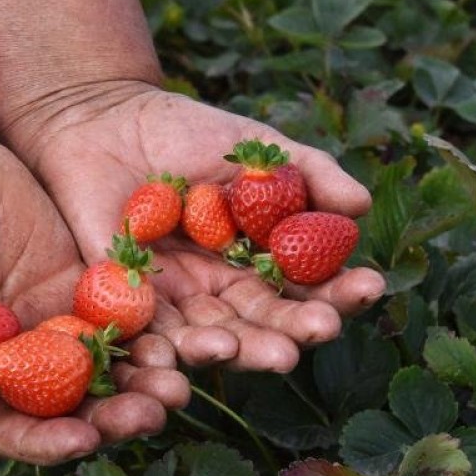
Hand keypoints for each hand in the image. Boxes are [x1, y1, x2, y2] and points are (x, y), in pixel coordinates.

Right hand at [0, 141, 188, 464]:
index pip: (9, 424)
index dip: (45, 440)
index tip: (83, 439)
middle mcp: (17, 357)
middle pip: (70, 405)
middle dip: (112, 416)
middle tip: (154, 414)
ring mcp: (54, 322)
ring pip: (105, 368)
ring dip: (142, 382)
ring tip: (179, 384)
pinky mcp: (82, 284)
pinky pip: (120, 316)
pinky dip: (148, 332)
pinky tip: (177, 337)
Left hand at [5, 82, 386, 372]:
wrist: (106, 121)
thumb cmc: (185, 132)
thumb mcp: (255, 147)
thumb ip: (307, 172)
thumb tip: (361, 207)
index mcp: (255, 257)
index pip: (303, 285)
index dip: (336, 289)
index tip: (369, 287)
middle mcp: (218, 286)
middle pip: (261, 319)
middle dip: (296, 327)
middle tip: (326, 329)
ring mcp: (172, 297)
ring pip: (210, 334)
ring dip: (243, 348)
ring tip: (276, 355)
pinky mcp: (124, 299)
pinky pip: (145, 333)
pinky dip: (168, 350)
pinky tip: (196, 354)